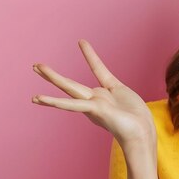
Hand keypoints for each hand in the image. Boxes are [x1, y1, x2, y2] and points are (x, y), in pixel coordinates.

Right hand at [32, 39, 155, 147]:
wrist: (142, 136)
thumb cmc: (137, 121)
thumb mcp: (126, 97)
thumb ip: (114, 90)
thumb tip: (101, 87)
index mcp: (106, 94)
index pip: (98, 69)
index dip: (91, 55)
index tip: (82, 41)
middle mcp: (96, 99)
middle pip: (71, 84)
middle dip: (53, 75)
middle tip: (36, 65)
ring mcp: (93, 104)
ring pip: (69, 87)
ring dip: (52, 77)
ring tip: (36, 67)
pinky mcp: (94, 109)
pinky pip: (72, 103)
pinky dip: (55, 101)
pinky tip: (39, 98)